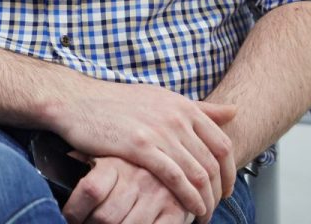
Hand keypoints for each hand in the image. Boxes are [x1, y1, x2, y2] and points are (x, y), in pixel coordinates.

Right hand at [48, 79, 235, 219]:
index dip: (230, 171)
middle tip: (216, 207)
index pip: (222, 144)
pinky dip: (189, 197)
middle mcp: (175, 117)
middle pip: (213, 163)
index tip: (227, 188)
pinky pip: (176, 178)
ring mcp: (158, 131)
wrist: (77, 101)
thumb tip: (233, 111)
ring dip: (206, 199)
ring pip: (198, 173)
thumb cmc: (117, 102)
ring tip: (204, 214)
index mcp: (182, 106)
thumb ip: (198, 108)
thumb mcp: (161, 98)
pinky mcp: (140, 147)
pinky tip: (192, 209)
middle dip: (219, 191)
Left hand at [63, 156, 197, 223]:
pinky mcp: (177, 211)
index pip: (90, 190)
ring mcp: (160, 195)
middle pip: (106, 217)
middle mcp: (139, 178)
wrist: (175, 146)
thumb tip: (55, 164)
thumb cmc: (129, 155)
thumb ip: (83, 158)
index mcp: (116, 162)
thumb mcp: (105, 151)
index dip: (74, 211)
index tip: (69, 217)